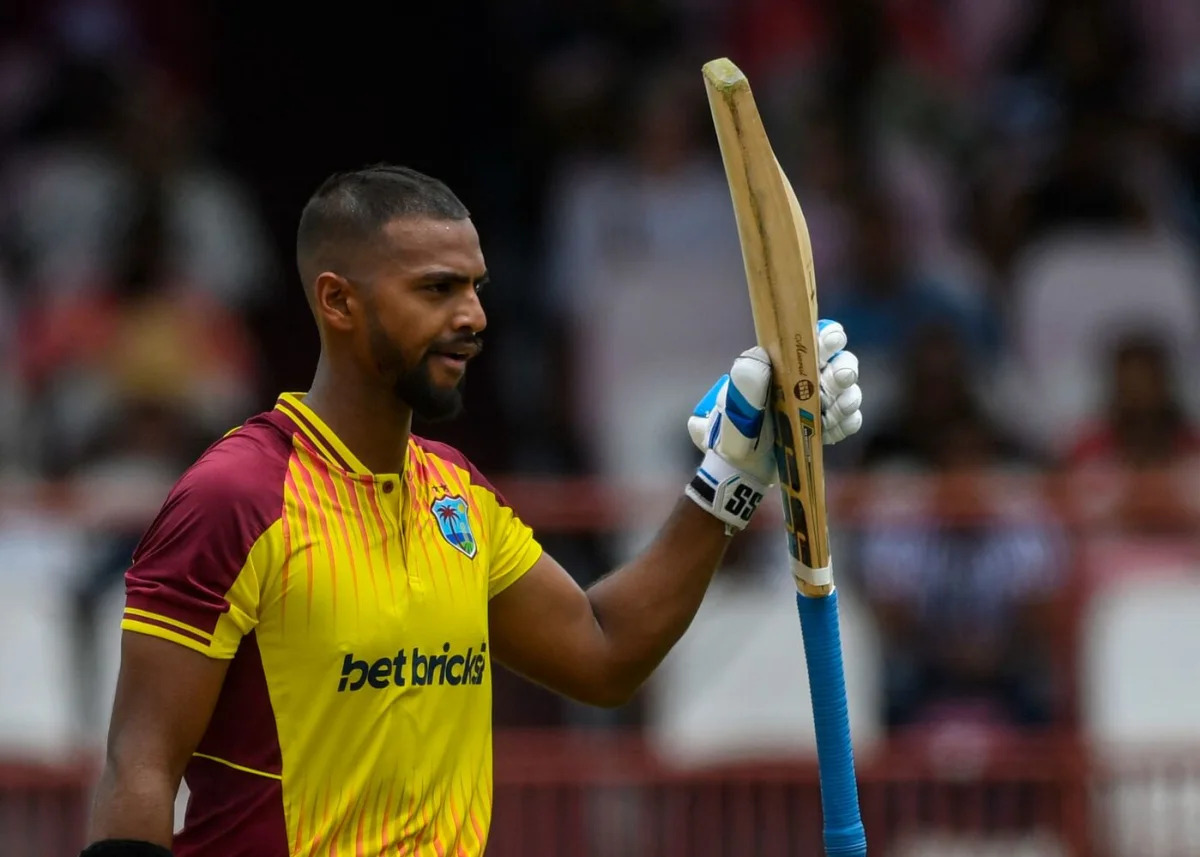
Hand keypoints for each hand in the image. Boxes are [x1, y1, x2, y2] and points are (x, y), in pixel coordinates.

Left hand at [684, 320, 863, 531]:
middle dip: (844, 368)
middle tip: (840, 377)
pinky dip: (846, 423)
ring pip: (849, 391)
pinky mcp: (827, 427)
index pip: (813, 340)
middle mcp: (806, 379)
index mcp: (784, 364)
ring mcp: (820, 404)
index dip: (828, 335)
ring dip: (848, 398)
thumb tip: (761, 355)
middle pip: (840, 362)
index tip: (830, 341)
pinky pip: (850, 420)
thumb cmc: (733, 431)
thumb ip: (745, 381)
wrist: (740, 469)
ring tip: (837, 409)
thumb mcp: (733, 406)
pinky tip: (831, 430)